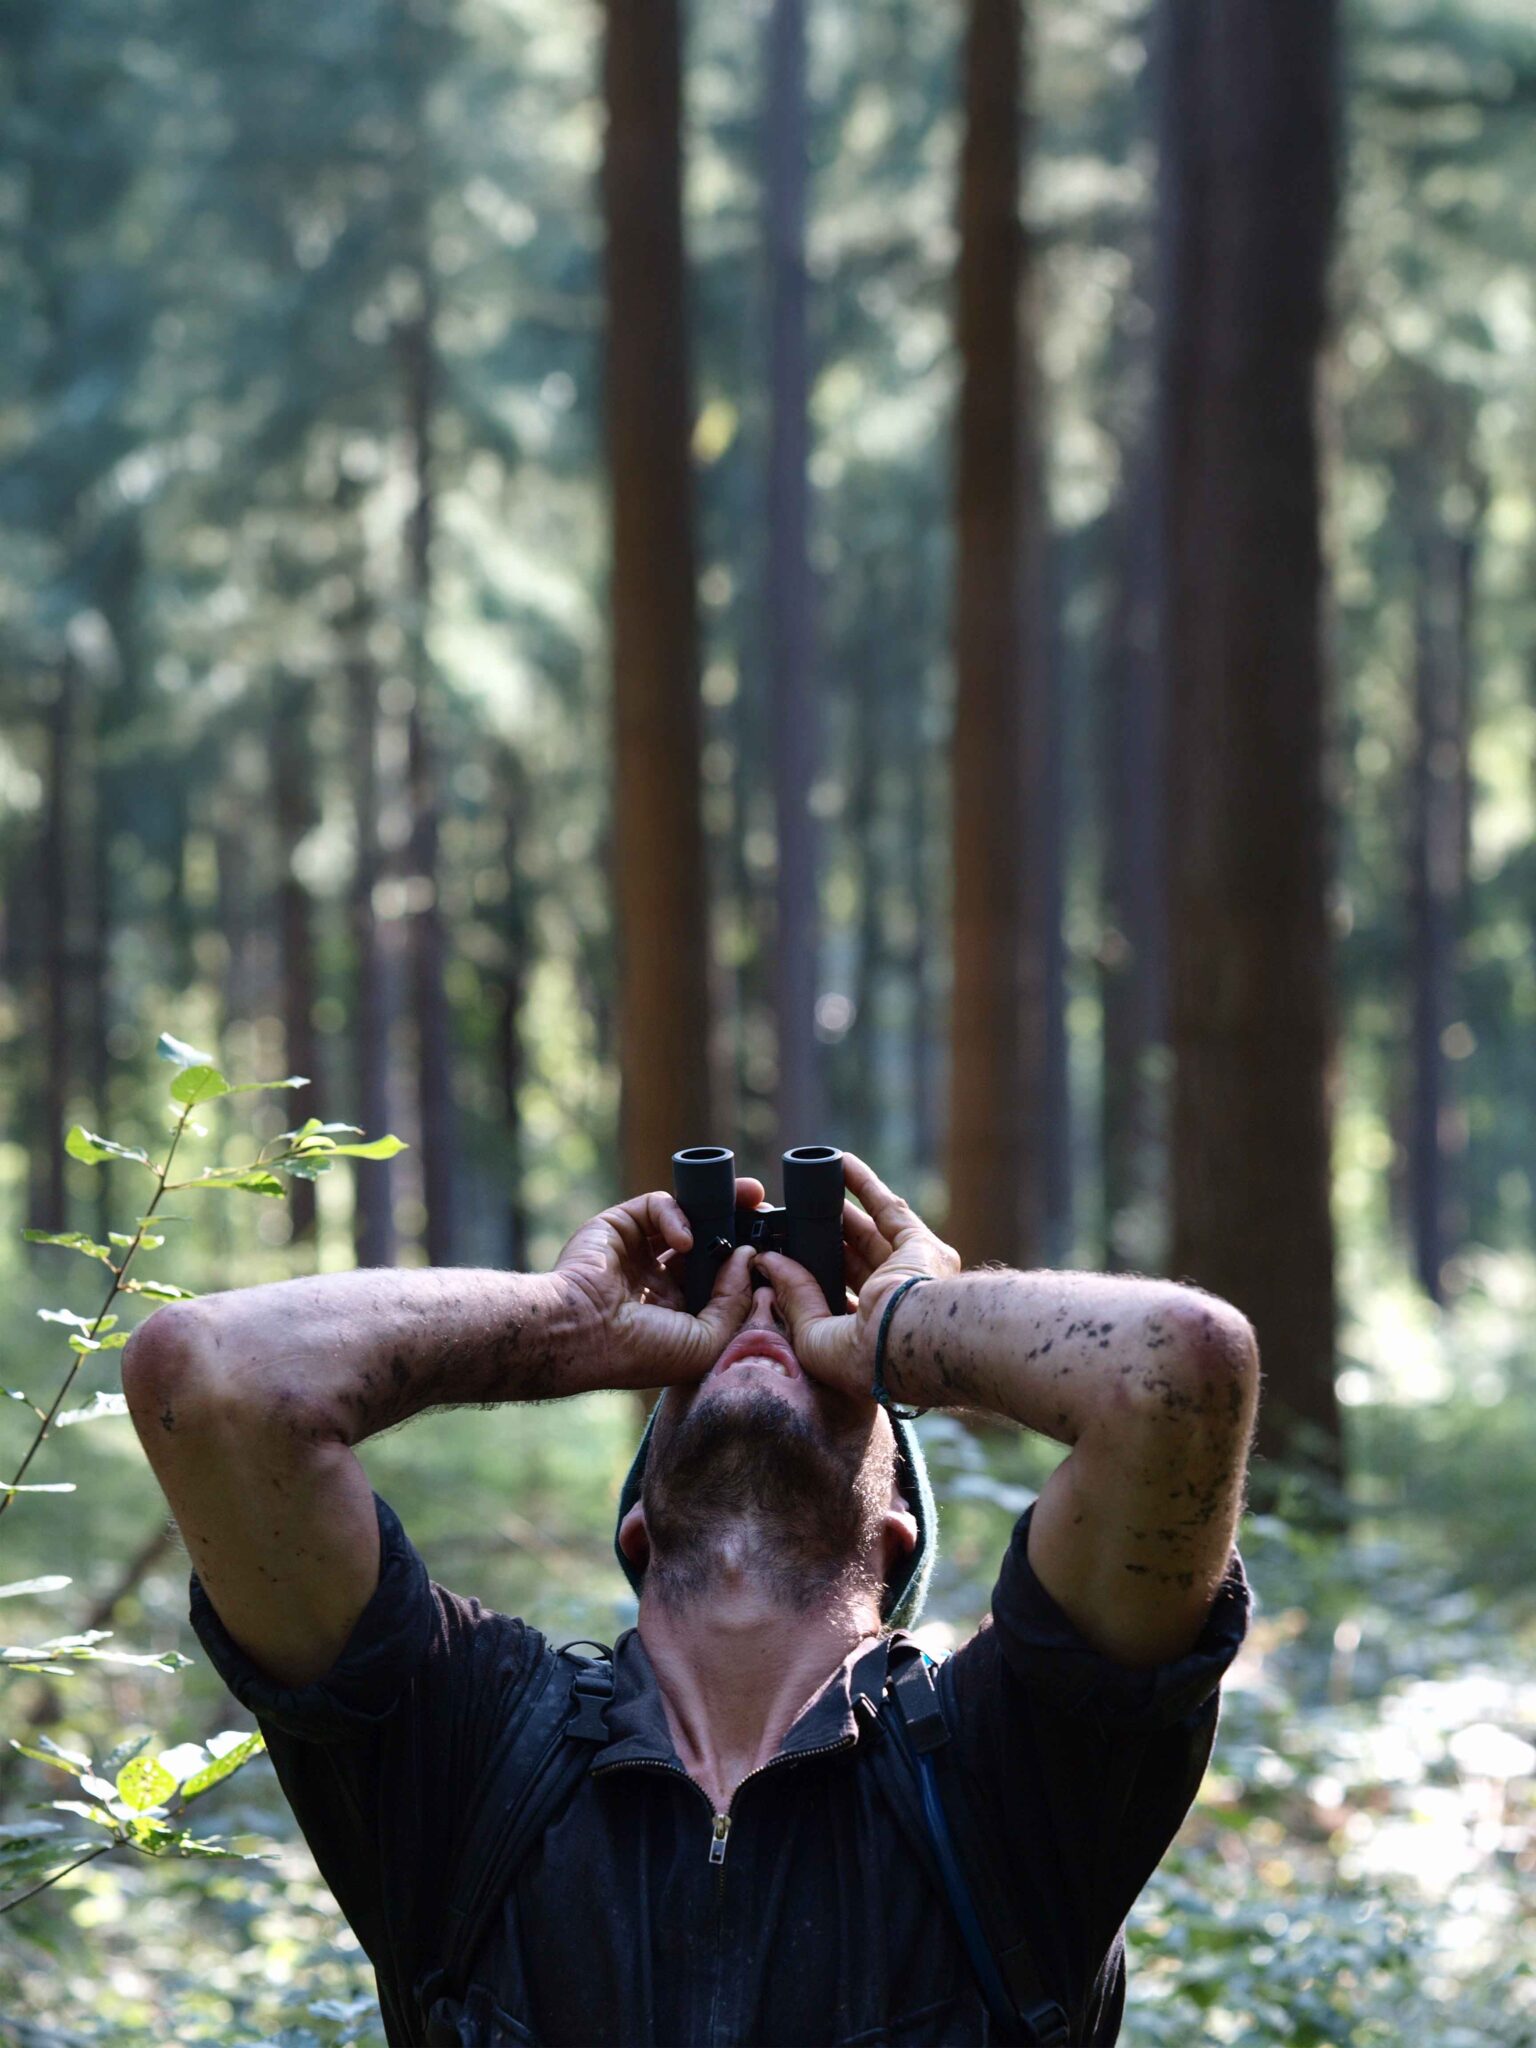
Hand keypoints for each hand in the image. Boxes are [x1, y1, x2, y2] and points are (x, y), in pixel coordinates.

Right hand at [553, 1178, 764, 1389]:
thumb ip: (734, 1301)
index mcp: (680, 1311)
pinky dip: (677, 1215)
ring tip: (747, 1201)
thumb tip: (747, 1257)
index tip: (778, 1247)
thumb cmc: (641, 1350)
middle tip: (766, 1211)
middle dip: (739, 1224)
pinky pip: (658, 1205)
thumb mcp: (706, 1340)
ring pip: (688, 1215)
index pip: (720, 1277)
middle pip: (709, 1240)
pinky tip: (685, 1239)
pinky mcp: (621, 1225)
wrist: (582, 1333)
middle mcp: (661, 1280)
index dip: (747, 1260)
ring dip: (719, 1205)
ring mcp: (640, 1251)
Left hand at [756, 1152, 960, 1399]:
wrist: (913, 1337)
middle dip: (818, 1242)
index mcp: (867, 1340)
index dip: (807, 1282)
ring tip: (808, 1190)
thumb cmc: (868, 1356)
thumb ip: (795, 1300)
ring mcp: (912, 1275)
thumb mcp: (814, 1338)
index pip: (833, 1304)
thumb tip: (768, 1263)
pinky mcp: (922, 1245)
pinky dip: (864, 1184)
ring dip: (839, 1210)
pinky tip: (840, 1164)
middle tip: (786, 1222)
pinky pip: (889, 1209)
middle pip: (848, 1264)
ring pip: (869, 1233)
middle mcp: (893, 1308)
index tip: (778, 1260)